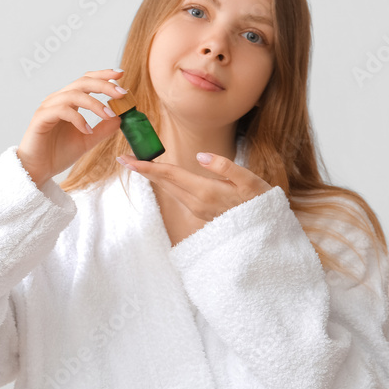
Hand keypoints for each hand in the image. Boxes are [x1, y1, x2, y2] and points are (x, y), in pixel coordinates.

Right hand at [17, 69, 125, 188]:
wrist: (38, 169)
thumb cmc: (58, 153)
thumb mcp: (88, 140)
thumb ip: (103, 129)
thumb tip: (121, 117)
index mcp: (69, 102)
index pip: (86, 80)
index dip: (103, 75)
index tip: (120, 75)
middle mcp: (58, 100)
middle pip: (83, 82)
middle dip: (104, 85)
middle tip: (121, 93)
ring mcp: (48, 107)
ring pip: (74, 95)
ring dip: (95, 104)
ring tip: (109, 116)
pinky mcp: (41, 118)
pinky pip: (62, 110)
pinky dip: (78, 118)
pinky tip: (87, 130)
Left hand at [116, 150, 271, 221]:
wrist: (265, 232)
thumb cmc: (261, 202)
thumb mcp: (250, 181)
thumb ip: (224, 167)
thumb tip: (200, 156)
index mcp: (205, 191)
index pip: (168, 174)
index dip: (145, 166)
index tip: (126, 159)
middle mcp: (196, 202)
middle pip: (163, 182)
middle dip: (143, 170)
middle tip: (124, 158)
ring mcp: (196, 210)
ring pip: (169, 190)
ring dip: (153, 177)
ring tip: (138, 164)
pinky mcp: (200, 213)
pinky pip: (177, 195)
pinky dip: (166, 184)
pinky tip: (162, 177)